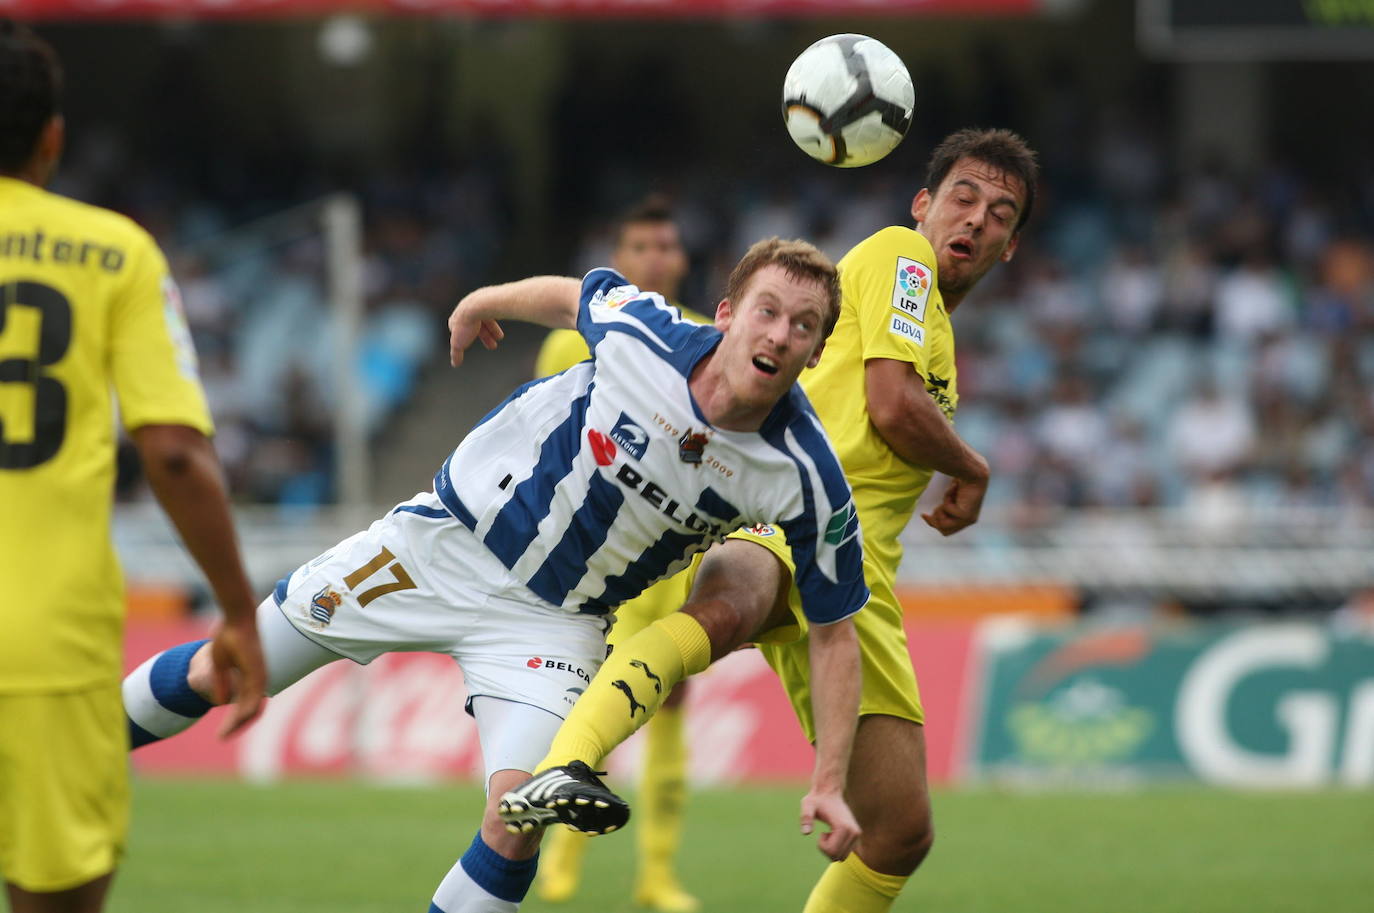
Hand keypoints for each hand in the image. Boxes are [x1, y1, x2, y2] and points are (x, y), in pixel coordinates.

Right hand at [208, 619, 266, 738]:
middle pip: (251, 712)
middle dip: (236, 726)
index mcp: (250, 679)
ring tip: (225, 734)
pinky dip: (247, 710)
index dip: (233, 721)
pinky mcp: (258, 671)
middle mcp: (258, 680)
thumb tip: (220, 702)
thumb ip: (221, 682)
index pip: (245, 707)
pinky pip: (255, 696)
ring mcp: (259, 676)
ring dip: (239, 723)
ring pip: (253, 708)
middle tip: (222, 737)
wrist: (236, 620)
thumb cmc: (228, 637)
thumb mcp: (220, 665)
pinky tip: (237, 719)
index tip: (221, 733)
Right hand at [448, 300, 503, 366]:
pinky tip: (501, 324)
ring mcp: (478, 302)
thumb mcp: (458, 343)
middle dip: (485, 336)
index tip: (472, 345)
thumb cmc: (466, 324)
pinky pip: (494, 311)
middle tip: (493, 346)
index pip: (462, 330)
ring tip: (500, 337)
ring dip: (492, 329)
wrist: (479, 306)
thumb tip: (455, 364)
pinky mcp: (489, 299)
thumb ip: (456, 353)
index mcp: (456, 318)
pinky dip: (497, 319)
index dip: (468, 339)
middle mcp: (466, 308)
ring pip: (486, 318)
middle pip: (477, 325)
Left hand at [800, 789, 861, 861]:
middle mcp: (854, 832)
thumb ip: (806, 817)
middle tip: (824, 833)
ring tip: (829, 833)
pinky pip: (845, 853)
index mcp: (844, 827)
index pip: (832, 852)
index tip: (821, 833)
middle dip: (826, 849)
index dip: (821, 846)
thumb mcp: (807, 806)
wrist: (829, 792)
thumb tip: (805, 832)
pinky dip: (837, 848)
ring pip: (842, 857)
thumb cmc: (816, 800)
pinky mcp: (857, 836)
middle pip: (837, 857)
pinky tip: (834, 834)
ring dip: (832, 849)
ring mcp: (857, 835)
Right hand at [921, 472, 986, 536]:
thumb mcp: (948, 499)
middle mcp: (969, 521)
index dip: (934, 524)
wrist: (973, 472)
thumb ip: (942, 509)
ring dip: (941, 508)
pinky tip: (955, 489)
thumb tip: (925, 516)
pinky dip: (947, 497)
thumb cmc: (961, 482)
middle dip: (935, 519)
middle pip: (944, 531)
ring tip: (948, 496)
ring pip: (943, 524)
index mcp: (967, 519)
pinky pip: (947, 510)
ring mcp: (968, 520)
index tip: (923, 514)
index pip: (947, 530)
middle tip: (935, 506)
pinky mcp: (966, 515)